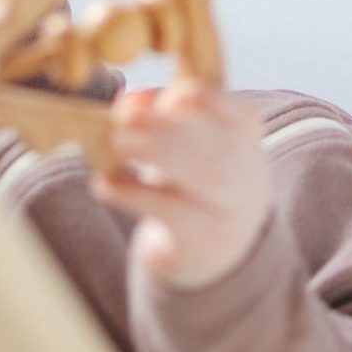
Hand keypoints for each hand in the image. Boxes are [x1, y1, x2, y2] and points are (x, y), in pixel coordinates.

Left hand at [91, 79, 269, 289]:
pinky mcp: (202, 245)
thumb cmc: (188, 186)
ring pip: (206, 181)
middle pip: (224, 149)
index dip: (213, 102)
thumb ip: (159, 119)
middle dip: (174, 128)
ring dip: (157, 155)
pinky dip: (135, 196)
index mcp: (246, 145)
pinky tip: (103, 185)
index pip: (242, 116)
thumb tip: (128, 102)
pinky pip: (173, 217)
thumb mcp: (177, 148)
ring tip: (116, 144)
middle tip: (126, 117)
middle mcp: (248, 179)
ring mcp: (231, 216)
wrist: (203, 254)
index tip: (172, 97)